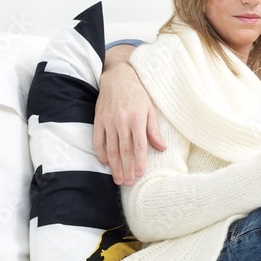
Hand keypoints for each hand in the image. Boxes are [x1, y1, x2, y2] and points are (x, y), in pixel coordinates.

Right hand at [93, 46, 166, 185]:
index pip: (139, 146)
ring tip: (118, 179)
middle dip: (126, 169)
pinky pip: (98, 141)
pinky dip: (101, 154)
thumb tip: (162, 148)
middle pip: (124, 151)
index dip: (139, 162)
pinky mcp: (98, 120)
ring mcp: (108, 122)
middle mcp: (122, 122)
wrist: (118, 78)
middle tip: (128, 183)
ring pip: (111, 149)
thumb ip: (154, 130)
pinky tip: (106, 163)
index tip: (140, 174)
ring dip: (115, 166)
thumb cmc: (137, 94)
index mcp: (137, 119)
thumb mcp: (150, 109)